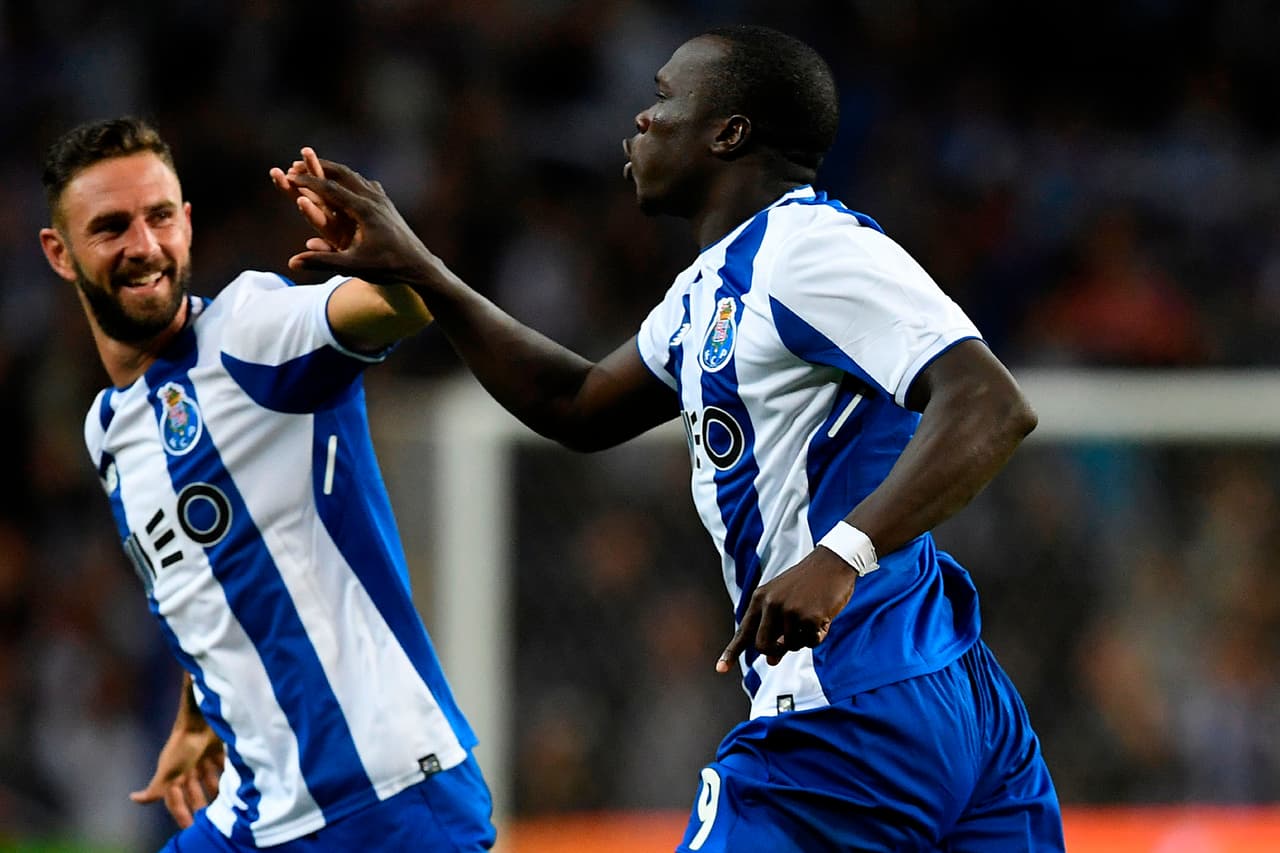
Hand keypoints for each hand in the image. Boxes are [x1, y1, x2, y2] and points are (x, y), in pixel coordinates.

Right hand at [129, 723, 224, 827]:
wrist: (202, 717)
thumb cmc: (182, 745)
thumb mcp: (169, 770)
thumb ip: (155, 788)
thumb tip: (134, 799)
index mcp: (174, 775)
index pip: (176, 800)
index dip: (181, 815)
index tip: (190, 829)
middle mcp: (188, 768)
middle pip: (194, 793)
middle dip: (201, 806)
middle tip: (211, 821)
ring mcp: (203, 759)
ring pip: (210, 782)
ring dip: (217, 793)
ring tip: (227, 806)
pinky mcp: (218, 750)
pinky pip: (224, 767)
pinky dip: (230, 777)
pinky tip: (239, 787)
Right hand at [278, 157, 441, 288]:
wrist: (420, 267)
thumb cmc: (387, 268)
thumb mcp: (353, 266)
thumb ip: (322, 262)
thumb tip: (292, 262)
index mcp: (364, 210)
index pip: (330, 188)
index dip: (307, 181)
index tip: (289, 175)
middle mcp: (374, 200)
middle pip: (343, 174)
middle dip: (318, 167)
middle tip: (296, 164)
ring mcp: (383, 201)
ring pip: (355, 177)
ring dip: (334, 171)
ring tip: (316, 169)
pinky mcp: (388, 206)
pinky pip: (365, 185)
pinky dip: (349, 180)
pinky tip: (346, 184)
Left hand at [716, 547, 856, 672]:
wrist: (832, 562)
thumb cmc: (807, 584)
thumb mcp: (785, 603)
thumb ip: (774, 630)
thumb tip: (770, 662)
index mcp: (760, 598)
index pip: (744, 631)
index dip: (731, 652)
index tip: (720, 669)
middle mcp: (772, 604)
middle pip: (763, 646)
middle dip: (774, 651)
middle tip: (786, 645)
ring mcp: (790, 611)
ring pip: (790, 646)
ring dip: (802, 639)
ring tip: (811, 618)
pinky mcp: (810, 617)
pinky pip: (811, 642)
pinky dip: (818, 636)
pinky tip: (823, 617)